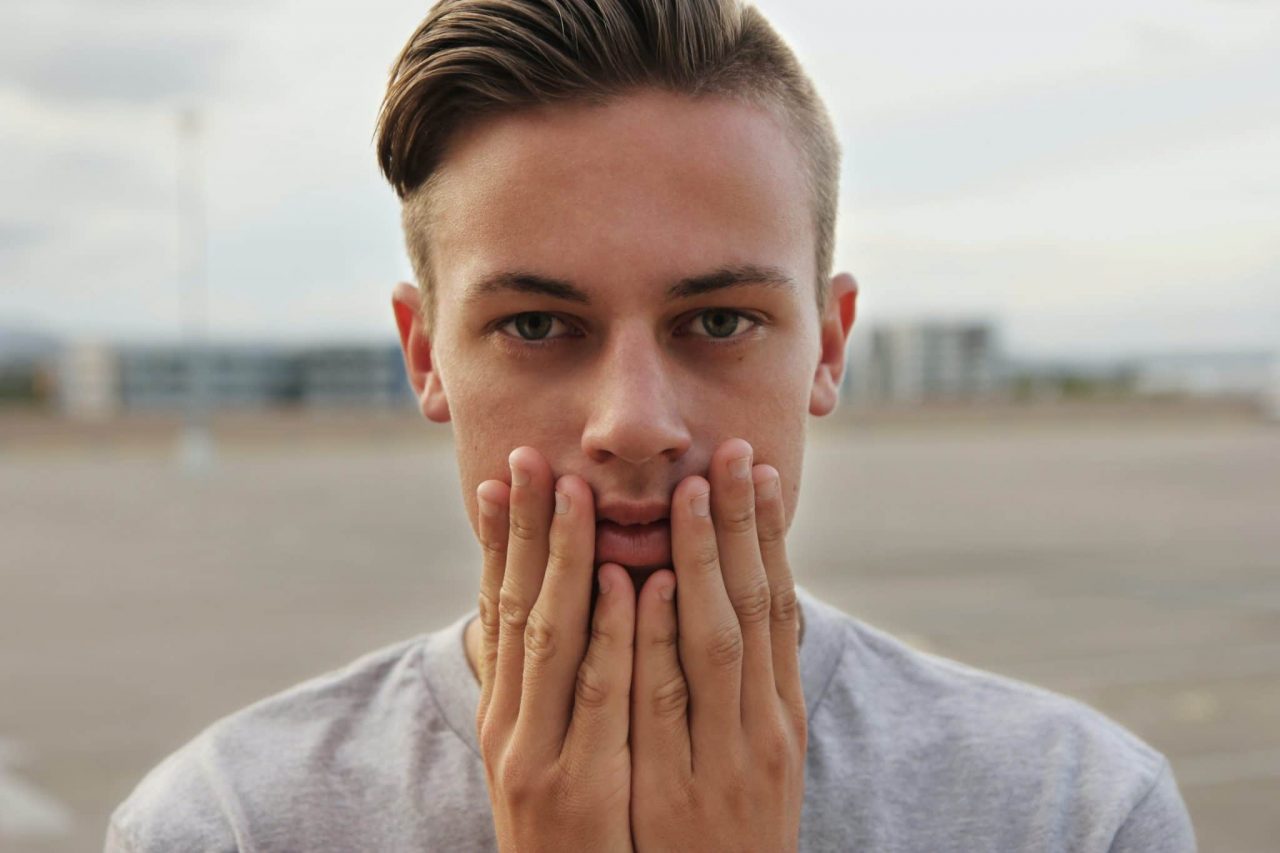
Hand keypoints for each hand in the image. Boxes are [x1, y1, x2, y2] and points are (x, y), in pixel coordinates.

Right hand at [473, 446, 635, 852]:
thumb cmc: (566, 830)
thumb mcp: (539, 756)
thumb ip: (540, 689)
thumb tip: (535, 621)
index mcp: (503, 714)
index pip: (497, 607)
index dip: (503, 539)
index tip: (506, 474)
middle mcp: (511, 727)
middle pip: (518, 607)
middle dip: (528, 529)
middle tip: (532, 457)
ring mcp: (541, 756)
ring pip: (556, 638)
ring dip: (569, 560)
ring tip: (578, 493)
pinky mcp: (582, 788)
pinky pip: (606, 696)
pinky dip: (618, 634)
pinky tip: (635, 581)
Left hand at [630, 439, 806, 851]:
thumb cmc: (733, 830)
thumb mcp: (758, 758)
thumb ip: (750, 687)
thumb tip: (748, 610)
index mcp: (781, 716)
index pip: (778, 606)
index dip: (767, 536)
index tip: (757, 470)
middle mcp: (763, 729)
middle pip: (754, 609)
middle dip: (741, 528)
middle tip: (731, 454)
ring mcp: (724, 761)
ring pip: (715, 643)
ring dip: (700, 564)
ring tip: (690, 494)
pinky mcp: (679, 794)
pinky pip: (661, 704)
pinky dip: (654, 641)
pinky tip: (642, 587)